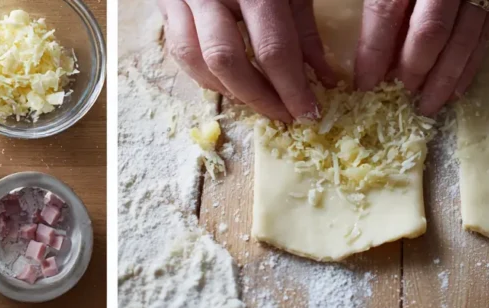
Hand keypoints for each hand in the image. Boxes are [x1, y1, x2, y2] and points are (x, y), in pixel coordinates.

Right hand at [157, 0, 336, 120]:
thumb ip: (305, 29)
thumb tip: (322, 78)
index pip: (273, 49)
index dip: (292, 88)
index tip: (308, 113)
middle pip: (227, 61)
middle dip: (257, 98)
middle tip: (283, 116)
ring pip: (196, 61)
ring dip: (227, 91)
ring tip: (257, 102)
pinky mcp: (166, 4)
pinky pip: (179, 50)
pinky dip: (204, 75)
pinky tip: (230, 83)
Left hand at [355, 0, 488, 114]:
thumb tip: (355, 44)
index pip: (386, 11)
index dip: (373, 52)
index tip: (364, 84)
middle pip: (428, 32)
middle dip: (412, 71)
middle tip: (399, 99)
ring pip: (463, 38)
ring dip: (444, 79)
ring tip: (427, 106)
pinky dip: (472, 64)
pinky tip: (457, 89)